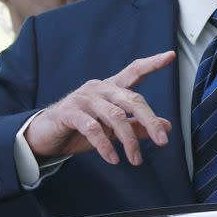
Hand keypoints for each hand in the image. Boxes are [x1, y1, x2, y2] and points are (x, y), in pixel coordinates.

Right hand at [25, 51, 174, 165]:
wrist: (46, 136)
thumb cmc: (82, 129)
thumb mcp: (113, 129)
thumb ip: (138, 126)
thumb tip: (167, 127)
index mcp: (111, 87)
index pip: (135, 70)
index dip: (153, 63)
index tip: (171, 56)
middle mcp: (99, 88)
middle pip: (133, 100)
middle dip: (150, 121)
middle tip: (163, 142)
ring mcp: (84, 98)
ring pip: (116, 117)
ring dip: (129, 141)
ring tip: (136, 160)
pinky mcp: (70, 112)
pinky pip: (93, 129)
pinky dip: (106, 146)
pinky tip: (113, 160)